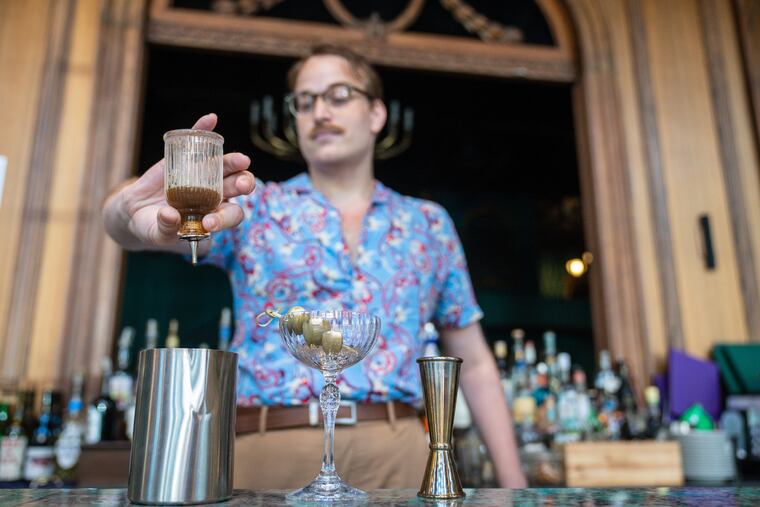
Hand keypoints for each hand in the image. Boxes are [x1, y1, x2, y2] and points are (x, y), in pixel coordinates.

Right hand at [110, 113, 254, 248]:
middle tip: (243, 186)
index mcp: (213, 215)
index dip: (224, 218)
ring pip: (221, 165)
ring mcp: (201, 174)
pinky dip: (203, 130)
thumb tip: (170, 216)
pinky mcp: (185, 158)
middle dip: (242, 185)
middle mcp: (213, 194)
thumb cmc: (153, 227)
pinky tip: (211, 119)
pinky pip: (197, 142)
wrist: (135, 210)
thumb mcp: (156, 233)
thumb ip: (165, 228)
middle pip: (234, 187)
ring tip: (241, 160)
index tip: (209, 223)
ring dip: (232, 161)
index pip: (229, 215)